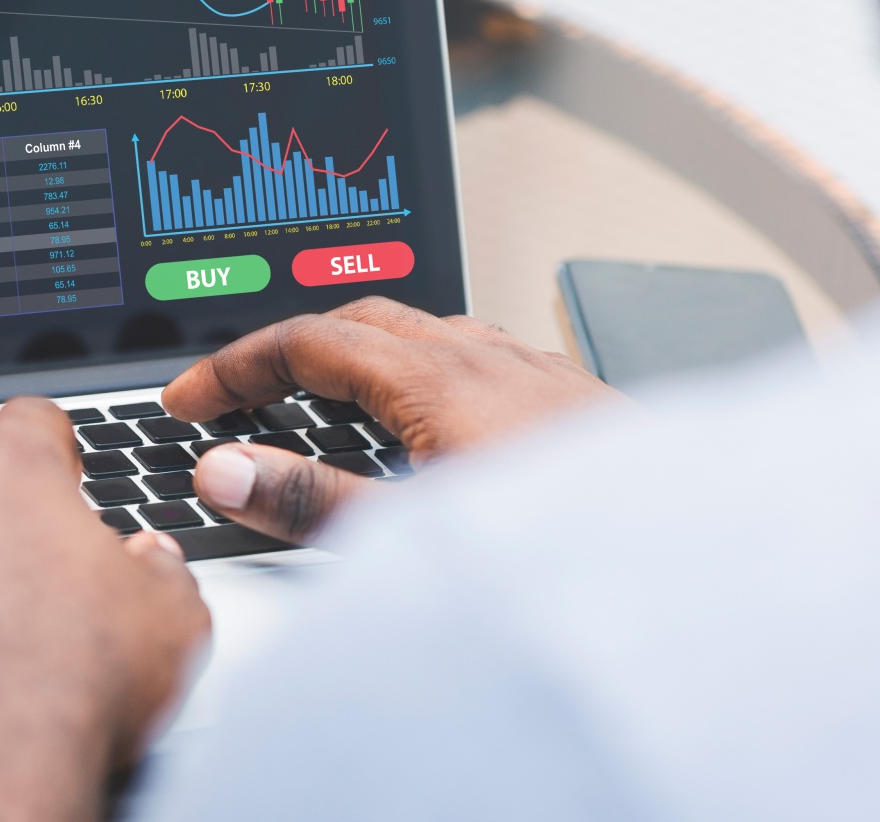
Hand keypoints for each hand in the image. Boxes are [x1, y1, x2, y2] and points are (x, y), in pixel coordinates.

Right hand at [164, 296, 619, 543]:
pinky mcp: (567, 395)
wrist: (691, 558)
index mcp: (436, 376)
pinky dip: (420, 369)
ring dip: (357, 354)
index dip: (235, 368)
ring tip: (322, 400)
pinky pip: (475, 354)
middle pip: (360, 321)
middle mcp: (486, 355)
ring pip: (423, 333)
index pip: (307, 342)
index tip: (189, 400)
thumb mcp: (414, 532)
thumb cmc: (568, 548)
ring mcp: (532, 369)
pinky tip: (430, 417)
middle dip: (289, 348)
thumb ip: (310, 501)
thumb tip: (224, 471)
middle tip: (239, 392)